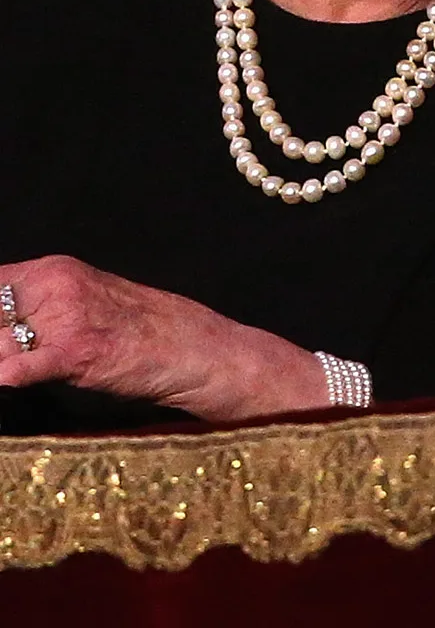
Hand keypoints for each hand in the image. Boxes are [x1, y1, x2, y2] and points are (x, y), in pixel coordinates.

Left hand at [0, 256, 330, 422]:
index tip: (0, 331)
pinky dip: (6, 376)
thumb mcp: (86, 305)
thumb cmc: (145, 334)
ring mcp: (66, 316)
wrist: (200, 351)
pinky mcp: (76, 351)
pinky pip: (14, 368)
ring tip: (16, 369)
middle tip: (9, 351)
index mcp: (56, 269)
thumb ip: (36, 312)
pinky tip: (8, 380)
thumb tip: (2, 327)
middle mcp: (57, 285)